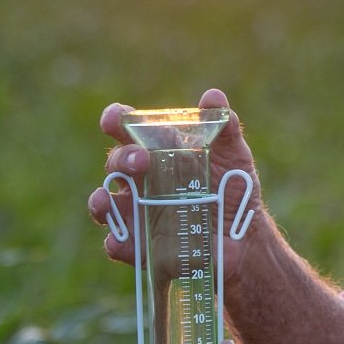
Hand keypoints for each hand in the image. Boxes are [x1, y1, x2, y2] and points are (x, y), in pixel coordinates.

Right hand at [87, 88, 264, 271]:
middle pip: (116, 164)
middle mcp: (140, 181)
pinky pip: (118, 244)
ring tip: (105, 197)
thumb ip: (224, 127)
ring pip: (103, 205)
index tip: (117, 117)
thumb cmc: (231, 188)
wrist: (243, 236)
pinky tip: (120, 241)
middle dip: (122, 158)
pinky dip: (116, 242)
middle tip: (141, 160)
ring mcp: (137, 213)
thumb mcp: (233, 156)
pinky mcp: (141, 246)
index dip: (116, 120)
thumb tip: (213, 97)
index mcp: (156, 152)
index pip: (126, 131)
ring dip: (99, 201)